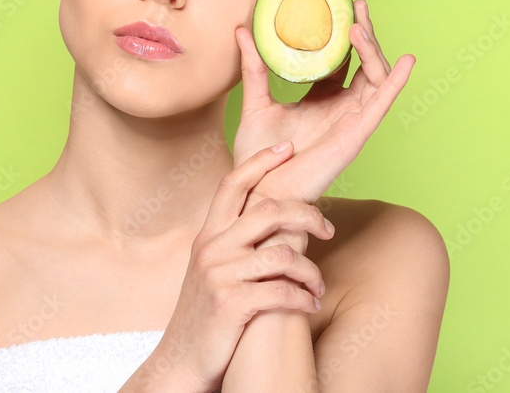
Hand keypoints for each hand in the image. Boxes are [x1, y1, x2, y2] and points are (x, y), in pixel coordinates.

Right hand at [139, 142, 333, 392]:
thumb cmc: (207, 314)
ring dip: (311, 270)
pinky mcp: (231, 304)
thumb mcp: (213, 269)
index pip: (233, 183)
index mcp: (208, 235)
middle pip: (268, 210)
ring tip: (317, 285)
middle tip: (327, 228)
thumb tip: (273, 216)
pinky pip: (282, 291)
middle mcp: (211, 248)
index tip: (289, 149)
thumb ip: (235, 241)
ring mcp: (220, 275)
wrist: (182, 362)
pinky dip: (303, 298)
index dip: (261, 160)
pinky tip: (309, 305)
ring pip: (283, 253)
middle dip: (307, 215)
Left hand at [233, 0, 414, 205]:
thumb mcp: (255, 102)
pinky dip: (395, 82)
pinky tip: (406, 61)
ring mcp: (351, 120)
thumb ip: (254, 68)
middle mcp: (341, 108)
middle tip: (357, 4)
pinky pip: (382, 104)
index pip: (341, 60)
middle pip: (363, 64)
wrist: (258, 190)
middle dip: (364, 33)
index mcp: (321, 100)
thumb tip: (243, 31)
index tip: (341, 4)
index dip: (344, 34)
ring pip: (375, 78)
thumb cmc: (257, 157)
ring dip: (373, 50)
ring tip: (359, 27)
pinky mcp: (356, 134)